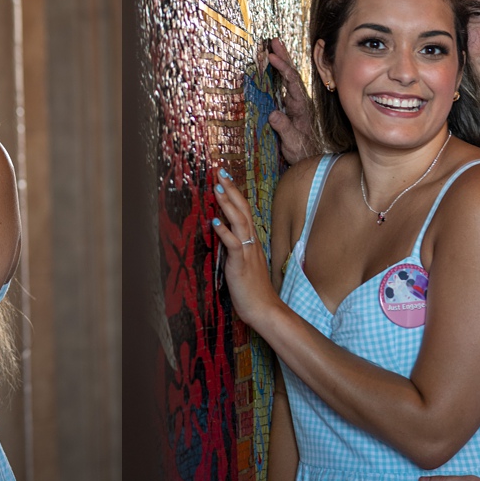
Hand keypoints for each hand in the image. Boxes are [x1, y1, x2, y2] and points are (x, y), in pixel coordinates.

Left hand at [211, 169, 280, 328]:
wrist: (264, 309)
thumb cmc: (253, 289)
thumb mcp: (243, 263)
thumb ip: (235, 247)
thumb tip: (224, 233)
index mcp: (252, 241)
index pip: (244, 211)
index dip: (235, 193)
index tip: (225, 177)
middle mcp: (251, 242)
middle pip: (243, 209)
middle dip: (231, 189)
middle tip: (220, 171)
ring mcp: (247, 252)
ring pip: (239, 222)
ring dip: (227, 204)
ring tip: (217, 188)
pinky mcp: (241, 264)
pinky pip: (233, 244)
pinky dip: (224, 232)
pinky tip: (215, 221)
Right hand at [266, 38, 315, 165]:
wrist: (309, 159)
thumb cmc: (302, 152)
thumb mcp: (292, 143)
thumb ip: (284, 129)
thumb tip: (274, 114)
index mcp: (301, 107)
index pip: (292, 83)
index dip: (283, 68)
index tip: (272, 57)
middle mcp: (299, 101)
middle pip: (291, 75)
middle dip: (283, 57)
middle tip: (274, 41)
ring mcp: (294, 103)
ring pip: (287, 79)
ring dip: (281, 62)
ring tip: (273, 47)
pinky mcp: (289, 107)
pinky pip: (283, 86)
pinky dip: (277, 74)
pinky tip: (272, 66)